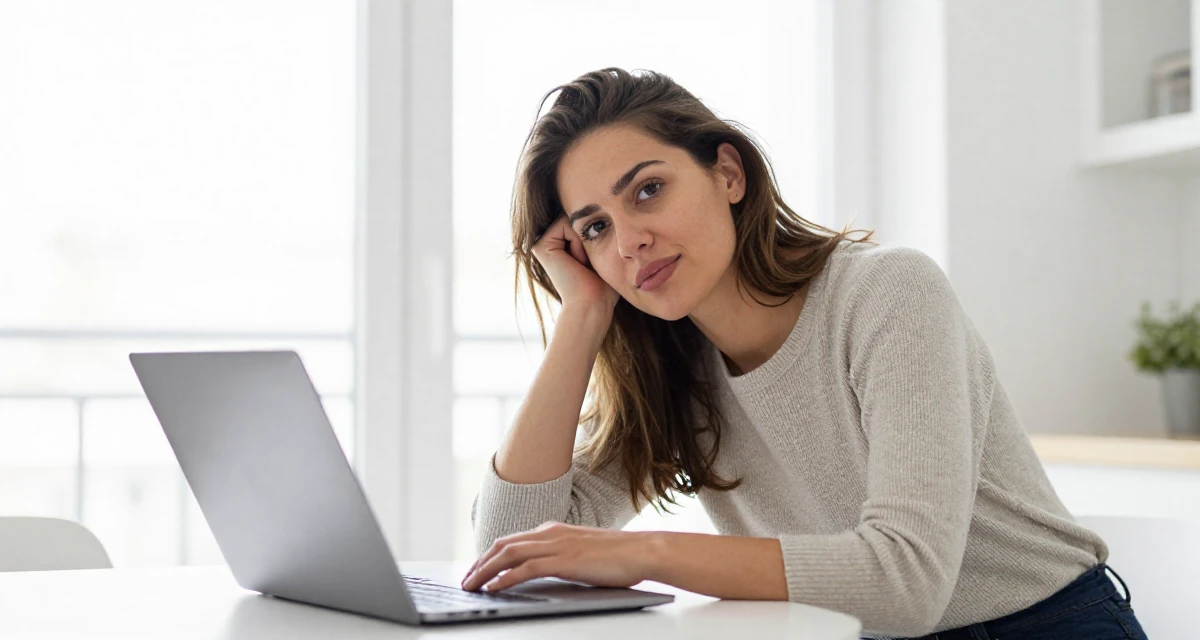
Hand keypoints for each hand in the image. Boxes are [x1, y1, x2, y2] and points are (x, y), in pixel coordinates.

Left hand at [460, 522, 656, 592]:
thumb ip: (561, 556)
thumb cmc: (618, 555)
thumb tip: (545, 571)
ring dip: (485, 571)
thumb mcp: (582, 552)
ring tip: (470, 585)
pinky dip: (505, 578)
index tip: (476, 569)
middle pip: (503, 545)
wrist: (642, 551)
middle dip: (480, 563)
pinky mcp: (564, 561)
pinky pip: (525, 569)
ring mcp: (556, 545)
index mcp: (554, 530)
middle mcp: (551, 533)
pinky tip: (493, 588)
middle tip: (465, 580)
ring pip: (508, 555)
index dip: (490, 555)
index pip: (512, 541)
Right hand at [531, 215, 619, 313]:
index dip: (594, 234)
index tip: (593, 260)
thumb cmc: (603, 284)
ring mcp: (541, 242)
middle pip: (576, 216)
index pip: (583, 218)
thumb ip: (597, 230)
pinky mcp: (540, 245)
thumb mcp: (602, 251)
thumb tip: (603, 207)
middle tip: (588, 262)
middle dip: (588, 236)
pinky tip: (577, 262)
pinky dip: (578, 242)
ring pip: (572, 219)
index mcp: (559, 242)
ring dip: (584, 240)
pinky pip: (566, 224)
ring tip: (582, 263)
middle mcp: (548, 241)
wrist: (592, 304)